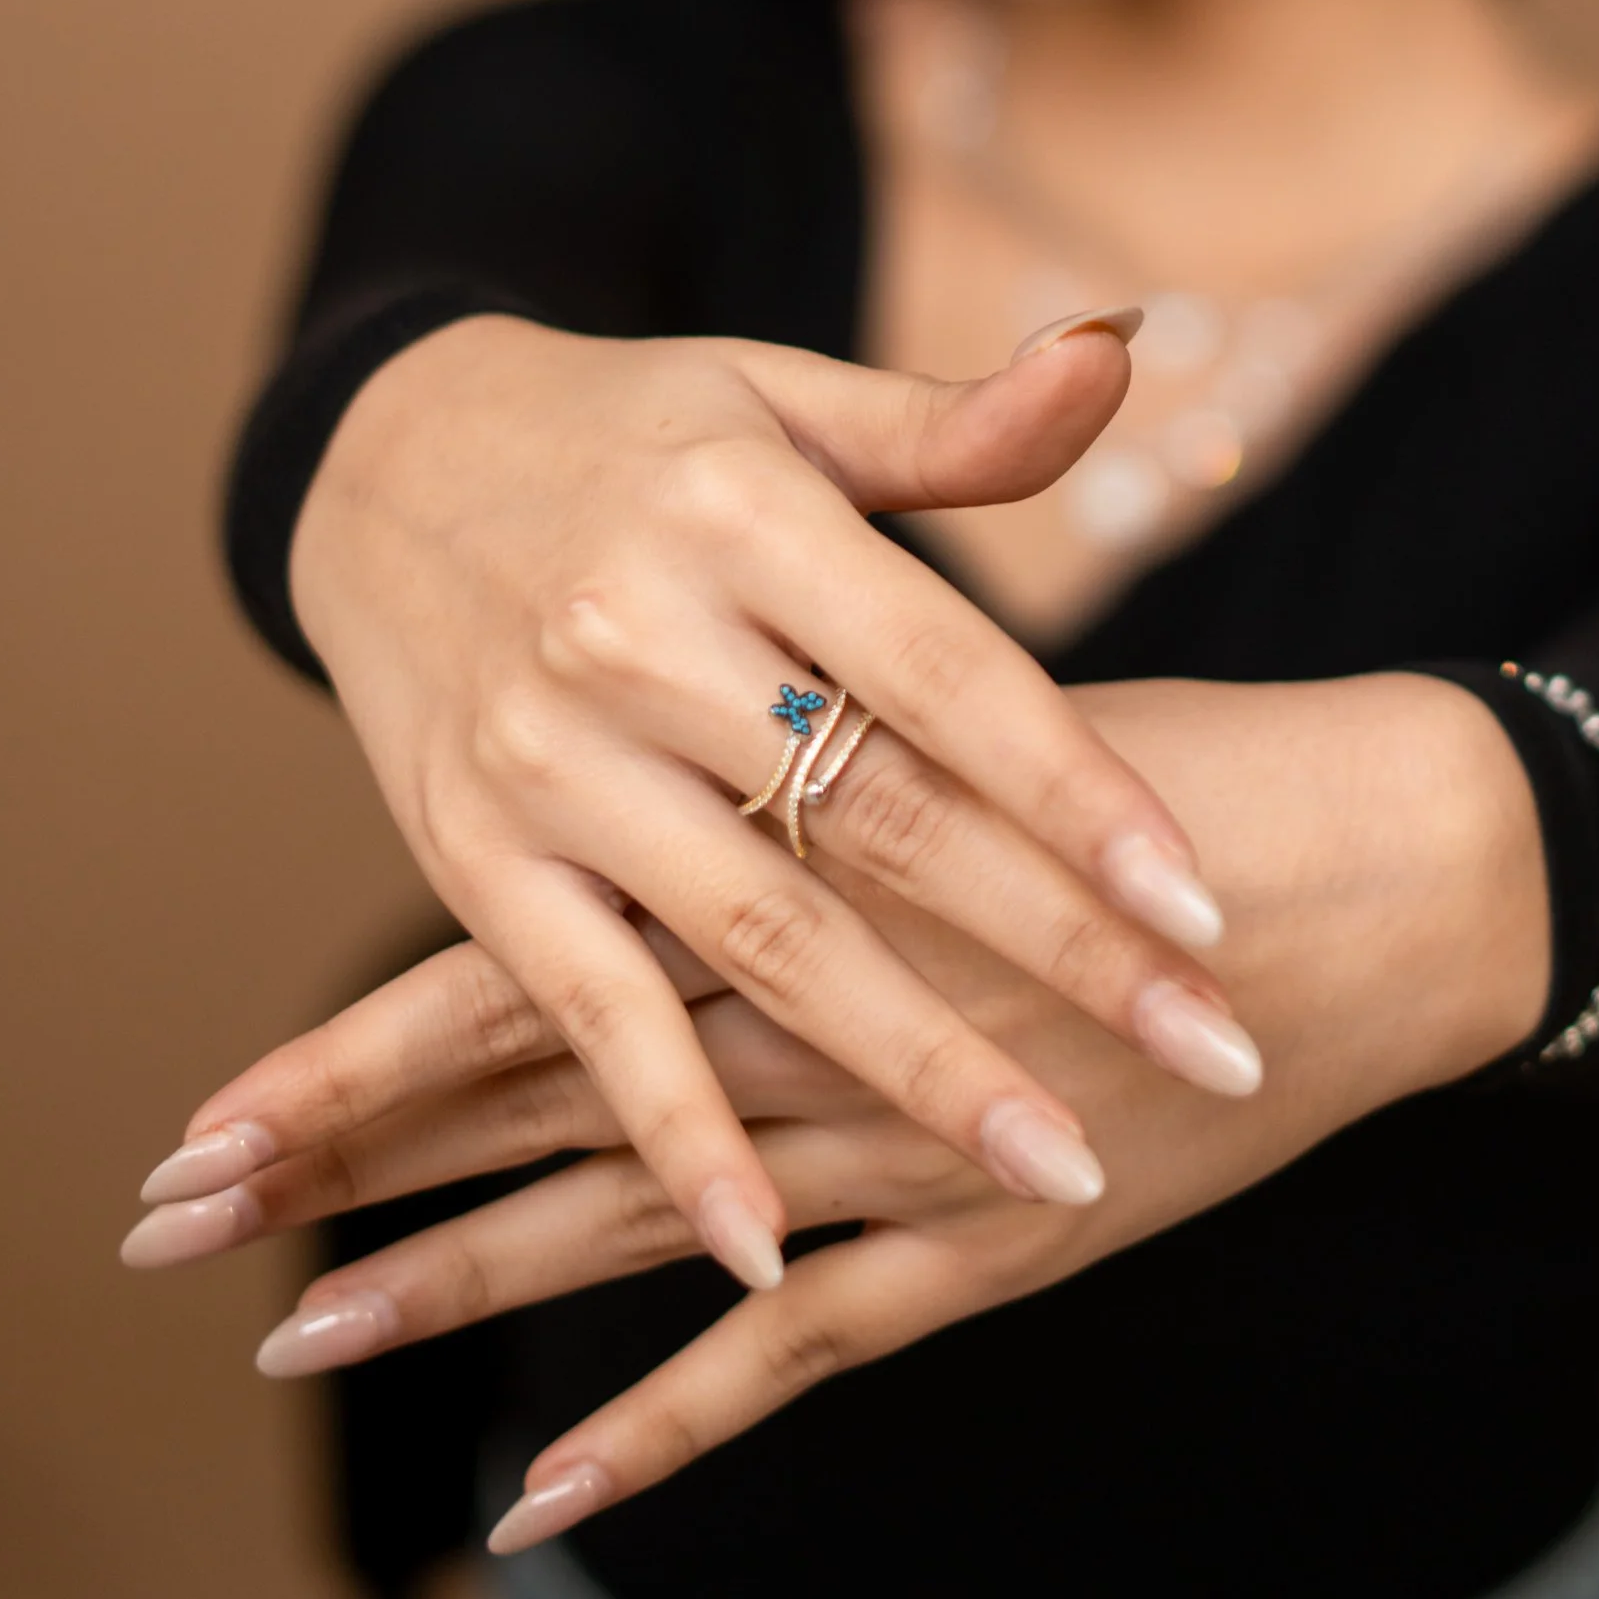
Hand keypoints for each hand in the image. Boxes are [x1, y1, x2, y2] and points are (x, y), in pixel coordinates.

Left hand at [126, 675, 1549, 1546]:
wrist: (1395, 872)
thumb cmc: (1200, 774)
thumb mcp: (1010, 708)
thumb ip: (861, 713)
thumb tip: (720, 706)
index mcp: (796, 867)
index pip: (524, 968)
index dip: (358, 1046)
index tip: (207, 1113)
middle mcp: (811, 1010)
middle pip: (536, 1092)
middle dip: (349, 1161)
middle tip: (171, 1219)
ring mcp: (894, 1143)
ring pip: (635, 1221)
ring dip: (460, 1279)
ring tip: (286, 1334)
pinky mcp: (988, 1242)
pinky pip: (800, 1354)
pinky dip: (670, 1427)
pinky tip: (543, 1497)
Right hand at [179, 310, 1255, 1292]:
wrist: (383, 457)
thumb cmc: (638, 435)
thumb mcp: (784, 397)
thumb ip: (955, 423)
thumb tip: (1119, 354)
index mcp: (746, 511)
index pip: (948, 671)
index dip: (1080, 793)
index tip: (1206, 904)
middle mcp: (643, 633)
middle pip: (886, 822)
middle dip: (1063, 954)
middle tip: (1215, 1053)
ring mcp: (550, 757)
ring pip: (764, 940)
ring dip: (920, 1069)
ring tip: (1067, 1174)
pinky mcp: (470, 855)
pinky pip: (586, 1014)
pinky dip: (674, 1135)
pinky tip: (769, 1245)